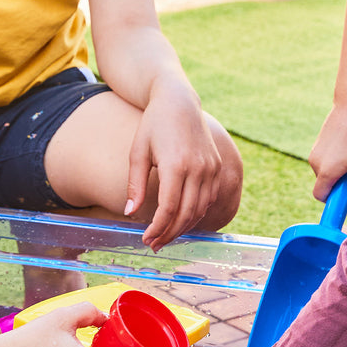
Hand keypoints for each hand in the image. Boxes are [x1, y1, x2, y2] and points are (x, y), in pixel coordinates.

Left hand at [126, 85, 221, 249]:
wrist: (179, 102)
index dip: (158, 228)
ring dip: (183, 227)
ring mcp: (211, 168)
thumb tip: (129, 213)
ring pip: (200, 209)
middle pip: (186, 214)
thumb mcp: (138, 152)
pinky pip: (209, 199)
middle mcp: (198, 168)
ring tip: (166, 236)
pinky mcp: (217, 167)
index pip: (169, 208)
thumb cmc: (153, 125)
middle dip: (170, 233)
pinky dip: (196, 213)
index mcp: (176, 165)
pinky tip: (181, 219)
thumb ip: (134, 184)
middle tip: (154, 244)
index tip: (146, 239)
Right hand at [309, 98, 346, 213]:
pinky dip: (338, 158)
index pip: (321, 196)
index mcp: (325, 172)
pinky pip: (326, 158)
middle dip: (340, 182)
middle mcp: (315, 162)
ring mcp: (315, 150)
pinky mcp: (319, 142)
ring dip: (340, 169)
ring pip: (327, 170)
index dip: (334, 198)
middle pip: (325, 183)